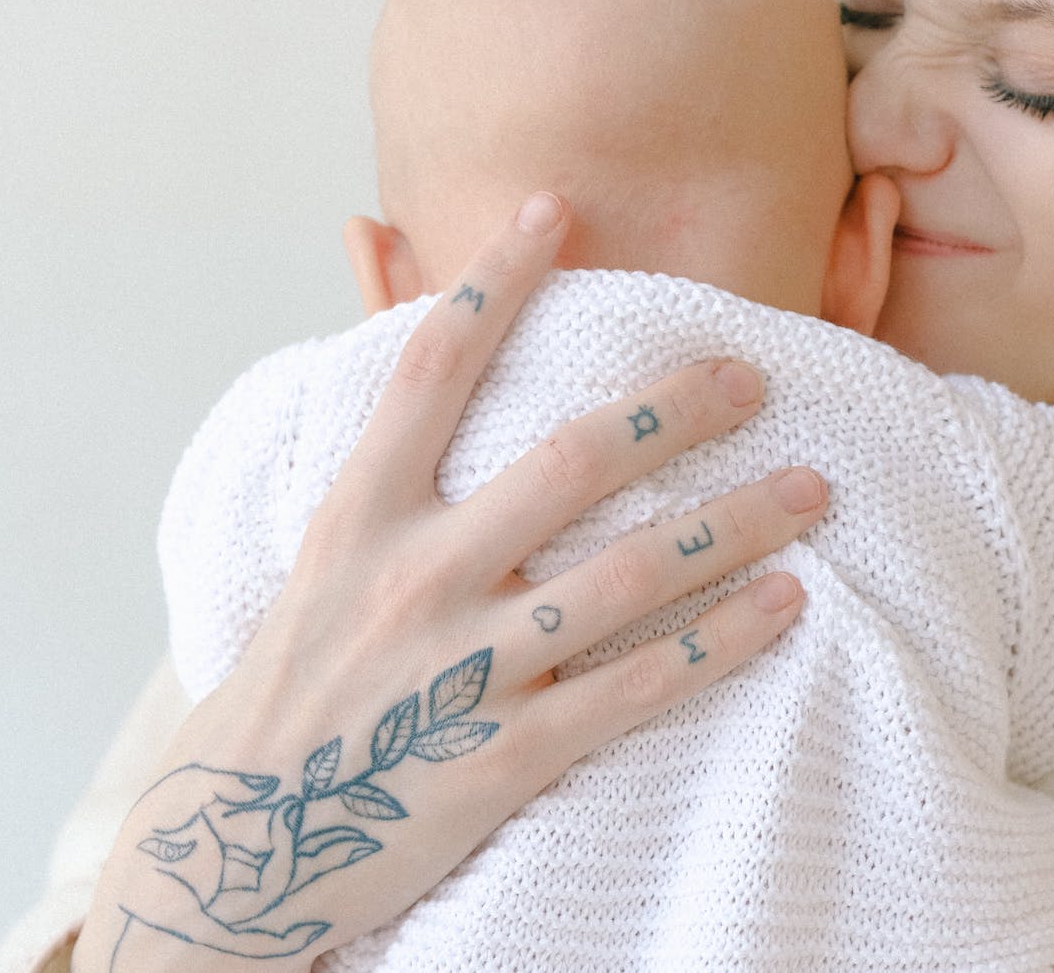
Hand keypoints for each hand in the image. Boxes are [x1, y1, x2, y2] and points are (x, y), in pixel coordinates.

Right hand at [74, 193, 822, 971]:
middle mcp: (414, 577)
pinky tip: (785, 604)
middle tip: (753, 377)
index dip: (495, 281)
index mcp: (359, 514)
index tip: (556, 210)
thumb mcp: (320, 550)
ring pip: (628, 574)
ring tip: (810, 490)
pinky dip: (720, 639)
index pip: (432, 368)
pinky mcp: (506, 754)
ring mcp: (463, 668)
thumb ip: (376, 448)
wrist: (243, 844)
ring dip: (732, 523)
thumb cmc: (294, 673)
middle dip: (674, 409)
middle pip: (569, 461)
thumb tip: (375, 319)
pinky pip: (636, 685)